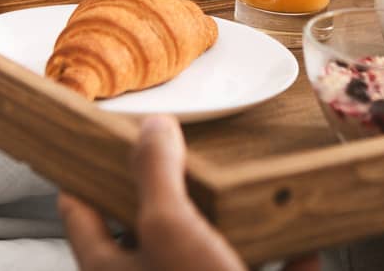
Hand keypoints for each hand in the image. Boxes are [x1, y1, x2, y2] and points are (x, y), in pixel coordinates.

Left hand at [58, 114, 317, 270]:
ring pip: (207, 257)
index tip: (102, 135)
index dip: (87, 170)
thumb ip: (156, 175)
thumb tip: (153, 127)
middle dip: (168, 194)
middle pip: (148, 233)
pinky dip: (286, 262)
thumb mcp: (171, 228)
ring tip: (240, 189)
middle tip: (180, 153)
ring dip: (229, 226)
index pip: (80, 214)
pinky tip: (304, 244)